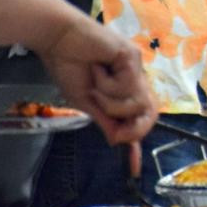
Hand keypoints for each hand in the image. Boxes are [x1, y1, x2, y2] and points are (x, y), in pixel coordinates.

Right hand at [37, 16, 157, 146]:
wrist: (58, 40)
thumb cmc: (68, 66)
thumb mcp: (85, 100)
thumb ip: (103, 118)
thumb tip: (117, 140)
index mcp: (124, 89)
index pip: (140, 116)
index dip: (137, 140)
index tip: (134, 167)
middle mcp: (135, 79)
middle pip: (149, 112)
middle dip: (131, 125)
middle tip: (108, 116)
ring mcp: (136, 68)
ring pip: (136, 103)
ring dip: (110, 100)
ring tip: (95, 82)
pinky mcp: (133, 58)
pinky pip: (127, 86)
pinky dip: (107, 84)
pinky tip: (98, 68)